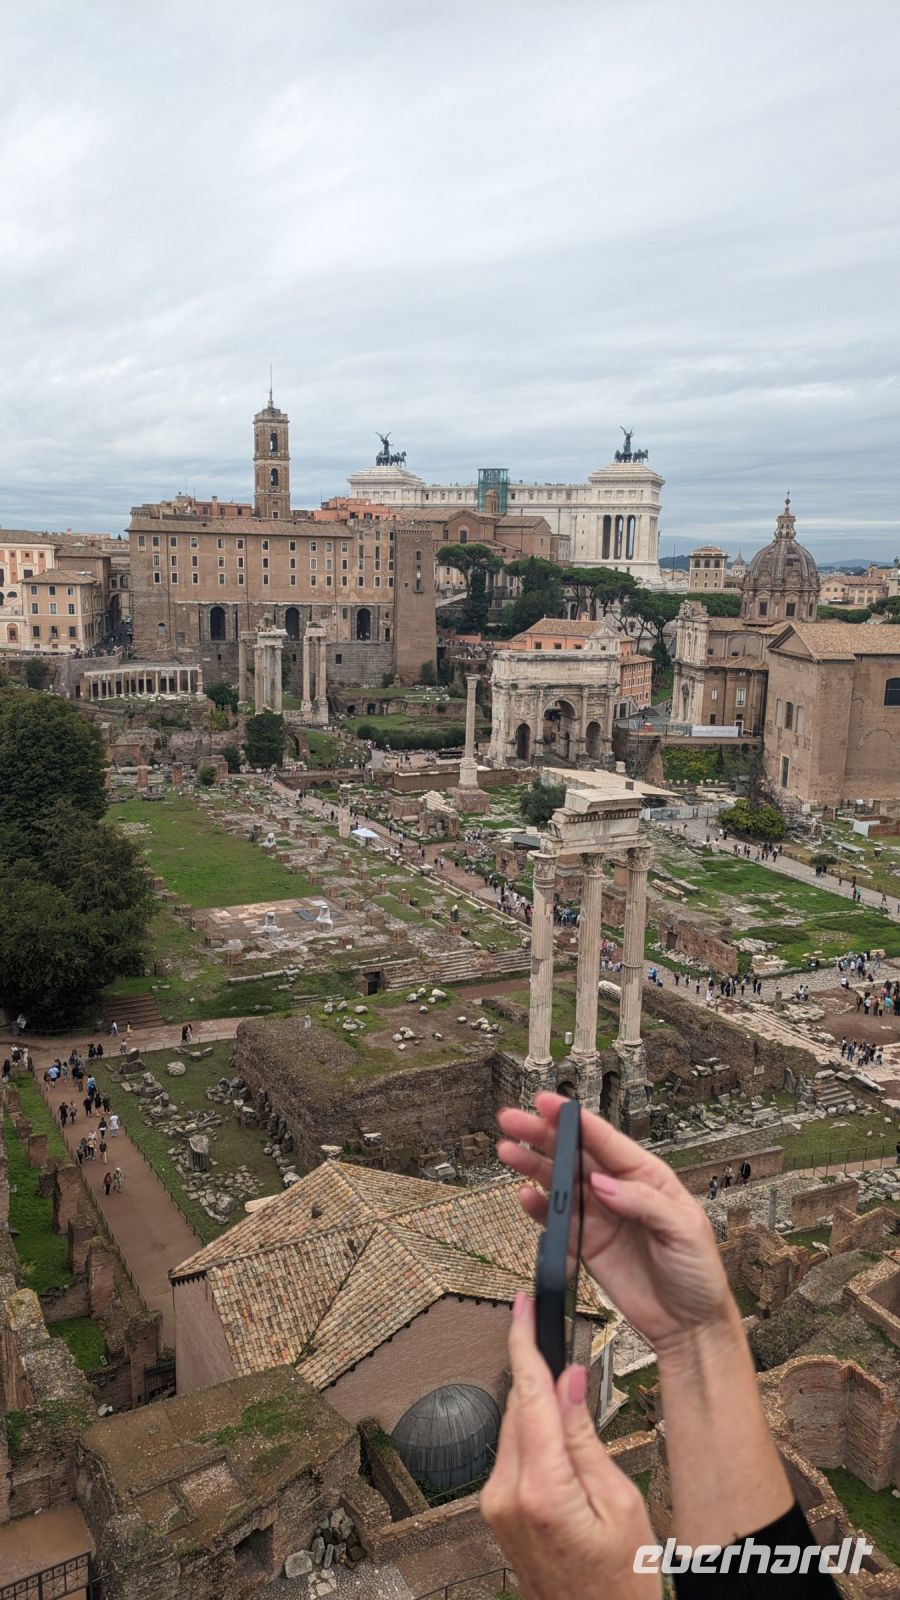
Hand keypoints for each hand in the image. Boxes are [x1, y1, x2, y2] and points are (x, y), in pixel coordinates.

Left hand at [481, 1293, 659, 1599]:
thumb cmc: (621, 1579)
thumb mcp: (620, 1500)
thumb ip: (586, 1436)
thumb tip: (569, 1380)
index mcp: (543, 1488)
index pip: (528, 1394)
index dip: (524, 1343)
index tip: (521, 1308)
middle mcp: (507, 1494)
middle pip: (519, 1407)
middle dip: (541, 1378)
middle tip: (567, 1355)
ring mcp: (496, 1505)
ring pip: (515, 1427)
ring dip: (539, 1407)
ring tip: (574, 1408)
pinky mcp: (497, 1511)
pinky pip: (512, 1453)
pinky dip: (534, 1435)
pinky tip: (559, 1439)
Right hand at [497, 1092, 730, 1351]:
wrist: (689, 1324)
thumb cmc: (698, 1272)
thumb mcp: (684, 1230)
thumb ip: (643, 1203)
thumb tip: (603, 1183)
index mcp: (647, 1177)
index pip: (605, 1140)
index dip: (575, 1120)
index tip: (548, 1104)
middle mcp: (619, 1191)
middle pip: (575, 1155)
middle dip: (543, 1134)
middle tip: (514, 1120)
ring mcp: (600, 1217)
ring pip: (560, 1183)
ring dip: (533, 1166)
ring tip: (508, 1151)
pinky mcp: (587, 1245)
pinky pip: (557, 1222)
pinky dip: (539, 1209)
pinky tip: (525, 1196)